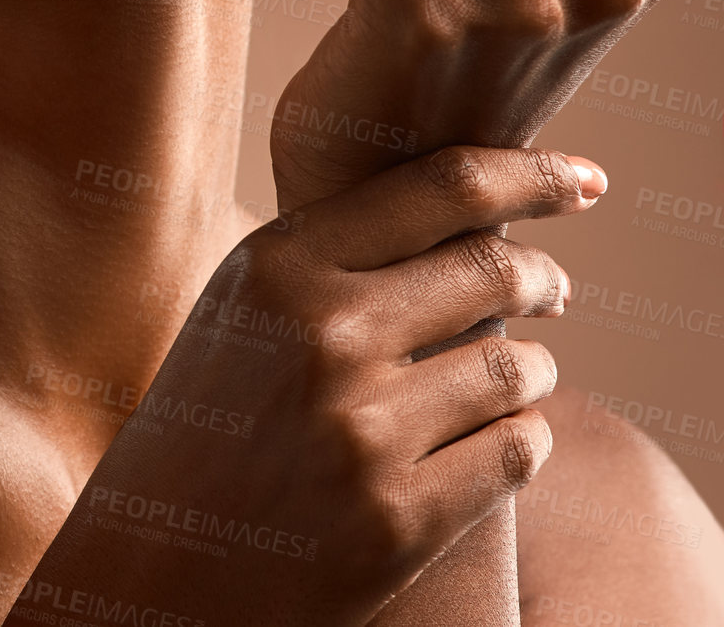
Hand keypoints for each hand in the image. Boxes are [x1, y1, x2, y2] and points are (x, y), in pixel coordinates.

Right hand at [12, 145, 603, 626]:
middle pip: (497, 266)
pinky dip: (526, 439)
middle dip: (546, 276)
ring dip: (531, 369)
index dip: (534, 174)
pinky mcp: (396, 522)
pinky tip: (498, 438)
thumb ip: (344, 252)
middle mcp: (324, 335)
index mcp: (282, 264)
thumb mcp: (250, 306)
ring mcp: (362, 431)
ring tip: (507, 377)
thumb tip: (484, 209)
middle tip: (556, 289)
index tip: (584, 180)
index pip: (445, 187)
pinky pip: (519, 451)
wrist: (156, 567)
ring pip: (519, 367)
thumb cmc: (213, 420)